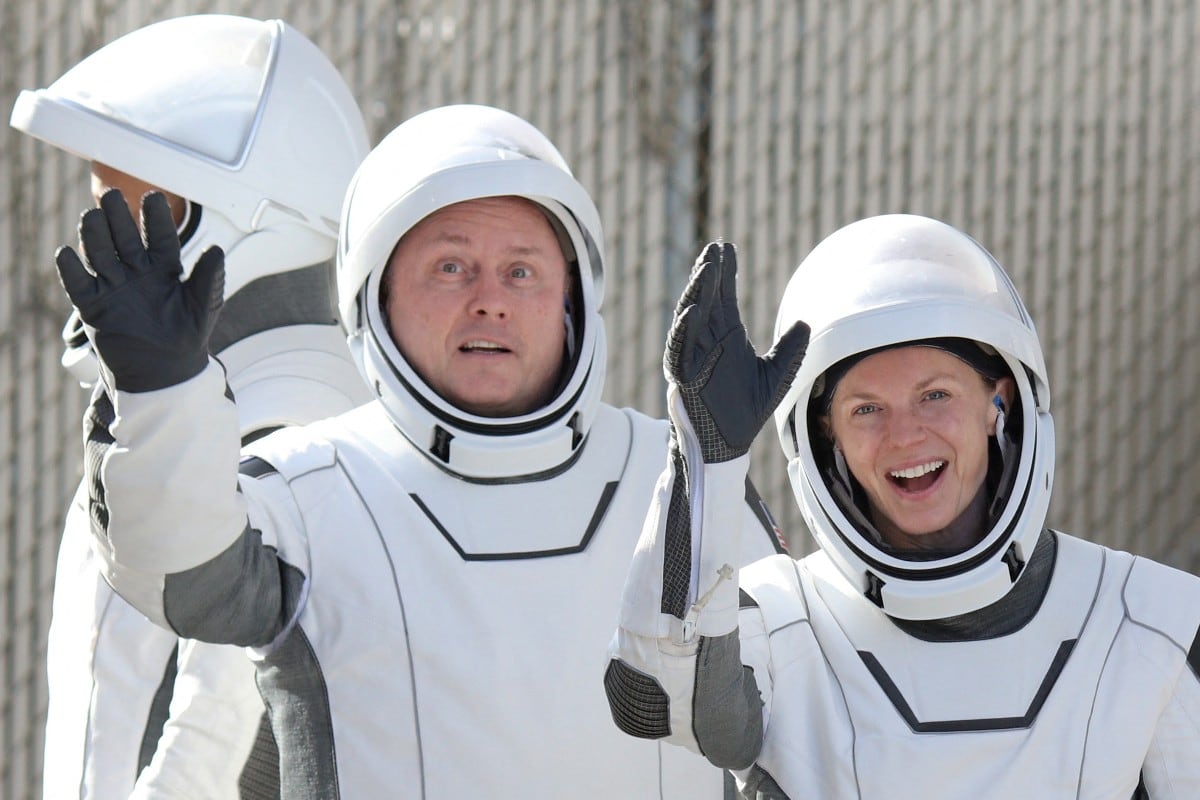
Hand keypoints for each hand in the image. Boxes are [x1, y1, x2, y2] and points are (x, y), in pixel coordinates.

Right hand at [55, 189, 224, 392]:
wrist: (165, 374)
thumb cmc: (188, 337)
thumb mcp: (204, 307)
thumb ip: (210, 278)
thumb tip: (217, 249)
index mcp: (165, 269)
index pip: (160, 237)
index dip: (155, 218)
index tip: (152, 196)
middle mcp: (137, 273)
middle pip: (124, 239)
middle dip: (118, 217)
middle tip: (112, 194)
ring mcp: (114, 288)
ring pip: (100, 255)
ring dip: (95, 236)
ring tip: (92, 216)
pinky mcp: (95, 307)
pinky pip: (78, 284)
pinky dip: (71, 269)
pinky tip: (66, 253)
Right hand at [664, 241, 808, 461]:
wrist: (728, 446)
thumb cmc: (745, 412)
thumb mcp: (776, 377)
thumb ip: (790, 350)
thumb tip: (805, 323)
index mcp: (726, 338)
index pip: (724, 298)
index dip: (725, 274)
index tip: (727, 248)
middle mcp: (707, 343)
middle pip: (705, 300)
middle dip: (708, 275)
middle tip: (714, 248)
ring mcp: (693, 358)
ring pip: (689, 319)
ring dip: (696, 294)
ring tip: (706, 270)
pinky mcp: (683, 378)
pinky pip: (679, 351)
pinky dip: (684, 331)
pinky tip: (692, 311)